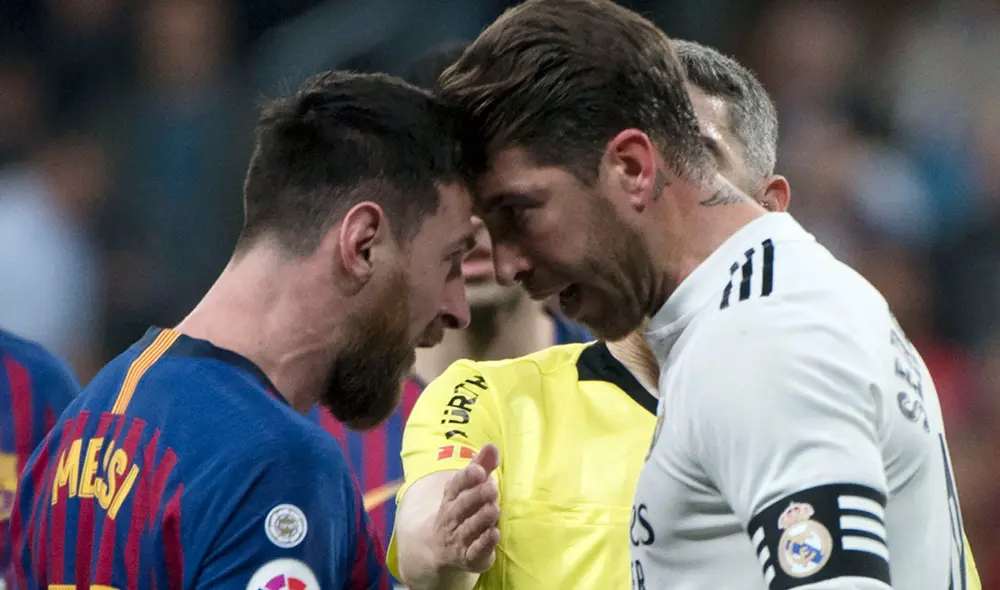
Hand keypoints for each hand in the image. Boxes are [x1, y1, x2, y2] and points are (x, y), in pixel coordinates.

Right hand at [430, 444, 500, 572]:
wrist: (439, 548)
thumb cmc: (462, 509)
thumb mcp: (469, 487)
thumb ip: (482, 466)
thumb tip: (492, 446)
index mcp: (451, 497)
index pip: (456, 485)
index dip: (466, 478)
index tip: (478, 470)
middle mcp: (451, 518)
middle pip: (462, 507)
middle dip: (476, 497)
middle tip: (491, 488)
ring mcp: (458, 539)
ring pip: (469, 529)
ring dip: (481, 519)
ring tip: (494, 509)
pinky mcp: (469, 557)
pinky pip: (475, 552)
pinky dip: (484, 544)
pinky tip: (494, 534)